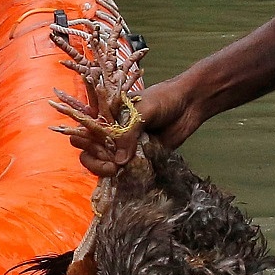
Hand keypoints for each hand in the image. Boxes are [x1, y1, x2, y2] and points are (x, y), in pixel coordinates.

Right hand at [67, 73, 198, 177]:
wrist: (190, 104)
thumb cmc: (163, 99)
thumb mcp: (143, 111)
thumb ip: (129, 134)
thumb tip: (118, 163)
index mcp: (107, 115)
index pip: (85, 131)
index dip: (87, 142)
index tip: (101, 148)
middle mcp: (112, 131)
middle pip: (89, 151)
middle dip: (95, 160)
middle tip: (111, 165)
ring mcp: (124, 146)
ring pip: (104, 163)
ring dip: (105, 170)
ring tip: (117, 171)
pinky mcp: (139, 157)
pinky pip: (124, 170)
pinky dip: (122, 175)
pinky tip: (127, 175)